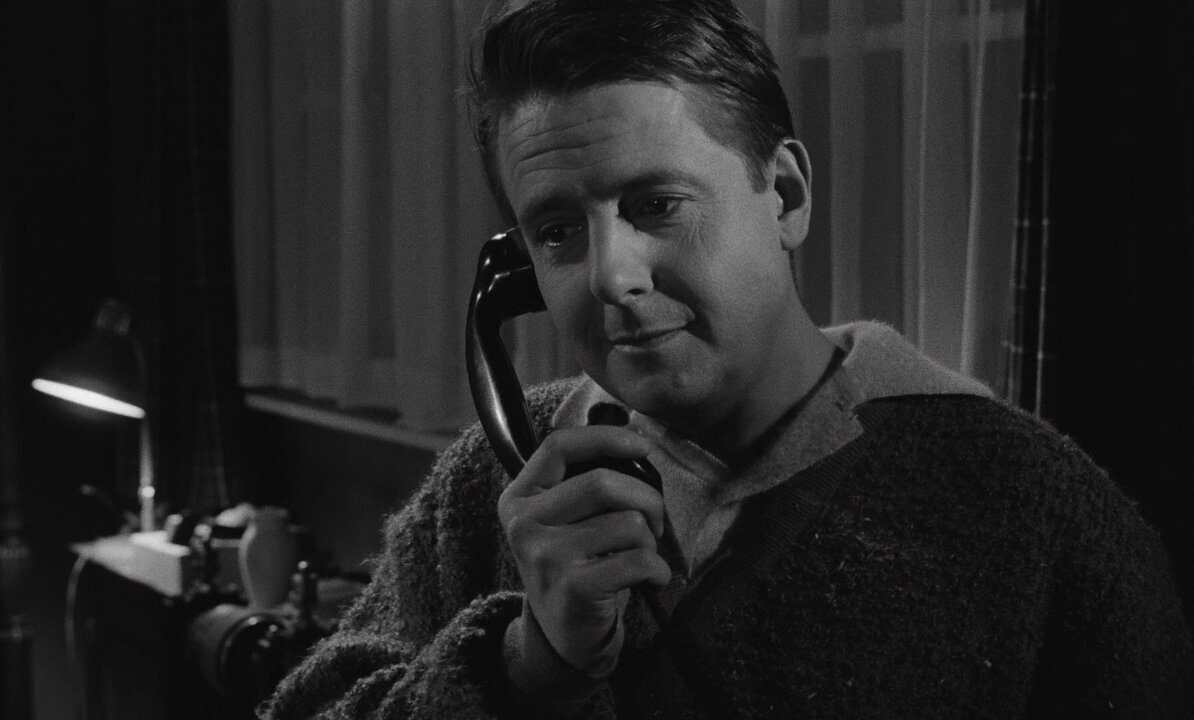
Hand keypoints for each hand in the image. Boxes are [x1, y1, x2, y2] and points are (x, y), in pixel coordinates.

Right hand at [498, 426, 670, 677]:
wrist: (564, 636)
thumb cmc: (577, 566)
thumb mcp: (564, 520)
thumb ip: (584, 483)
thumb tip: (636, 446)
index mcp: (520, 497)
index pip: (559, 446)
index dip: (606, 438)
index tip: (642, 446)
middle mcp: (523, 524)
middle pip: (602, 483)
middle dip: (647, 499)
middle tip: (654, 522)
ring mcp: (545, 556)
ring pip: (628, 523)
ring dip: (650, 541)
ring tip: (640, 556)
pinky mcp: (573, 588)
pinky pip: (638, 560)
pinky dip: (658, 570)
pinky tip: (650, 580)